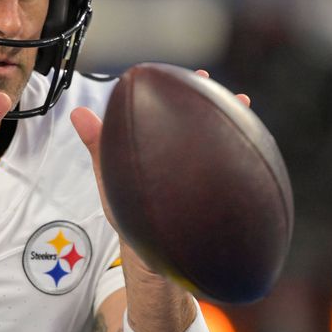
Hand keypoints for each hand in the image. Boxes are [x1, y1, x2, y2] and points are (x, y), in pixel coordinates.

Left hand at [70, 70, 249, 273]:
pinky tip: (254, 145)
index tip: (177, 72)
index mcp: (159, 148)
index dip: (171, 90)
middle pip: (196, 120)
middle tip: (207, 80)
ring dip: (229, 119)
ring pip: (218, 139)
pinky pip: (231, 166)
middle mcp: (182, 156)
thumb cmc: (132, 218)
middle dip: (205, 98)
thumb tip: (77, 113)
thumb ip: (99, 146)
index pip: (167, 111)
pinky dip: (244, 151)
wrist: (157, 259)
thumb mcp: (111, 178)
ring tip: (241, 103)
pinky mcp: (217, 192)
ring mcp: (202, 172)